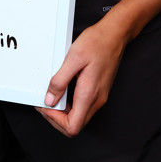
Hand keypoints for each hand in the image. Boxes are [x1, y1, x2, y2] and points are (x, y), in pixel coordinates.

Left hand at [36, 20, 125, 136]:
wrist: (114, 34)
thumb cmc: (97, 42)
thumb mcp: (73, 58)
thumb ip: (60, 81)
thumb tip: (50, 100)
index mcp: (89, 94)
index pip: (72, 127)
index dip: (55, 120)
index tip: (45, 107)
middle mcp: (96, 100)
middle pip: (75, 126)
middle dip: (56, 118)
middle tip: (45, 103)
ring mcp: (99, 97)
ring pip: (79, 117)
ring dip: (63, 112)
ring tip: (52, 96)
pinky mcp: (99, 91)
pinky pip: (83, 107)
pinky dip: (71, 104)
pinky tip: (64, 90)